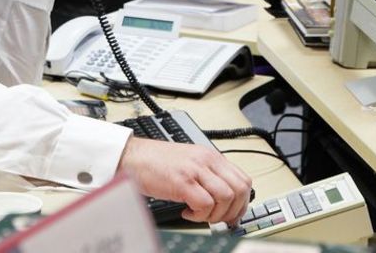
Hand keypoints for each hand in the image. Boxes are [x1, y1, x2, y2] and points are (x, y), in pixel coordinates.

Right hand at [117, 137, 251, 224]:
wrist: (131, 156)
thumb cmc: (155, 162)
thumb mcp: (189, 163)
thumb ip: (207, 176)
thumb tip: (223, 199)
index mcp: (210, 156)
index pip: (243, 180)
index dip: (242, 202)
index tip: (233, 214)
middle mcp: (207, 160)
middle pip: (240, 189)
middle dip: (233, 211)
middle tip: (218, 219)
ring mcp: (195, 170)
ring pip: (226, 197)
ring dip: (215, 214)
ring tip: (198, 215)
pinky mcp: (182, 181)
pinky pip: (205, 204)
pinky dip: (199, 215)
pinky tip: (186, 212)